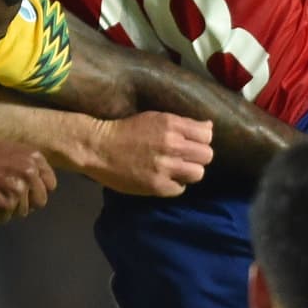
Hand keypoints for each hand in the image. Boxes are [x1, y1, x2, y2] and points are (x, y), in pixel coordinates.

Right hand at [0, 141, 57, 221]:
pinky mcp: (5, 206)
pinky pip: (4, 218)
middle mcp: (30, 173)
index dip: (36, 189)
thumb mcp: (7, 150)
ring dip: (7, 208)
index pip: (50, 184)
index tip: (25, 190)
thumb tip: (38, 181)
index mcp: (33, 157)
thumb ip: (26, 163)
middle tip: (4, 195)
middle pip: (40, 201)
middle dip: (24, 202)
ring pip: (22, 212)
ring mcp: (18, 190)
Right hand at [85, 113, 213, 196]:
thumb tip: (208, 127)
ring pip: (198, 173)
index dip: (201, 140)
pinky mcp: (157, 186)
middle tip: (184, 158)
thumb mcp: (154, 118)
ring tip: (176, 170)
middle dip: (197, 157)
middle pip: (207, 155)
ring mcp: (165, 167)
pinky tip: (163, 179)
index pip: (207, 135)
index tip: (192, 143)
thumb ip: (182, 123)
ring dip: (189, 172)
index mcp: (171, 125)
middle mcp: (172, 145)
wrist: (98, 148)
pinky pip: (180, 189)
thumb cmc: (125, 131)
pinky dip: (174, 185)